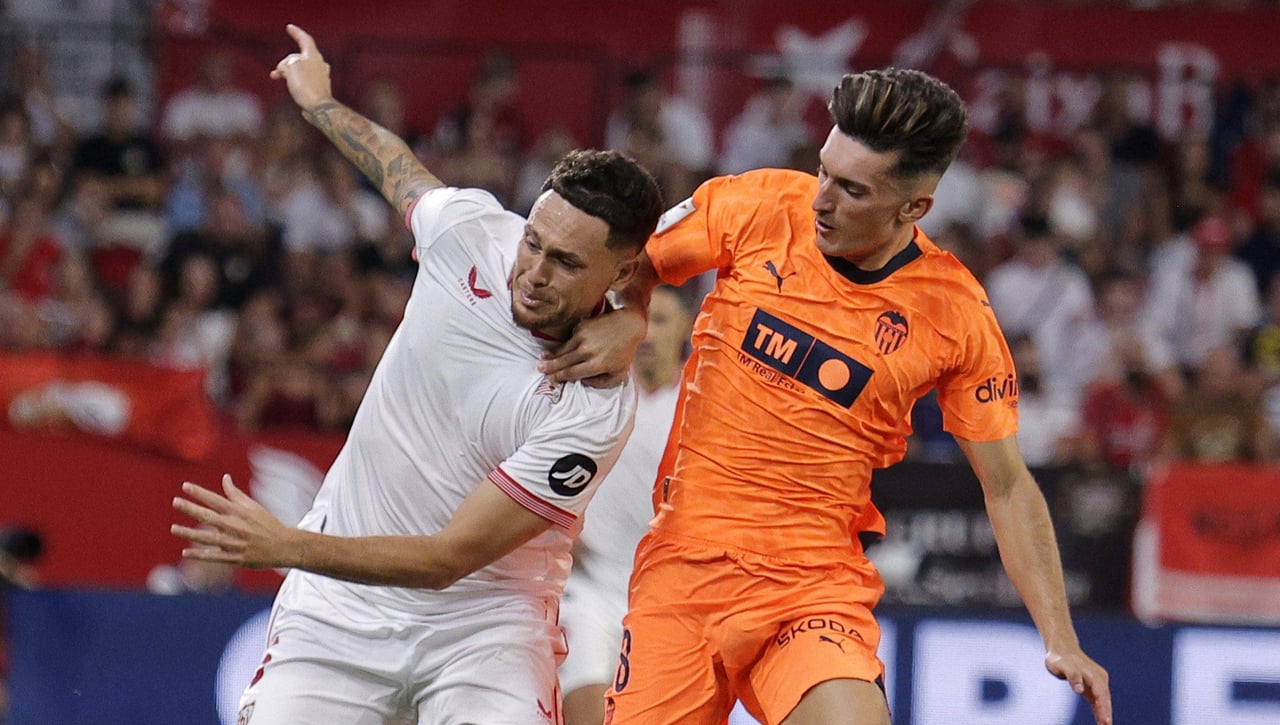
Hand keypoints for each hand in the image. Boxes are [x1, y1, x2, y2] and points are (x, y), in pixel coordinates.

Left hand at [171, 474, 301, 569]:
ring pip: (208, 538)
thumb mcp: (254, 506)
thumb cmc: (268, 524)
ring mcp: (235, 543)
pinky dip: (200, 555)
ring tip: (173, 528)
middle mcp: (235, 526)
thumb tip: (225, 478)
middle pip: (209, 516)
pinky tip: (185, 552)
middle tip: (175, 501)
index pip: (216, 500)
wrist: (284, 546)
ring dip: (189, 533)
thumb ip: (236, 494)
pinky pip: (215, 557)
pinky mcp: (236, 558)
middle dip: (191, 508)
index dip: (200, 493)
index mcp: (240, 512)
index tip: (185, 486)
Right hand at [269, 24, 332, 112]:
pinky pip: (303, 79)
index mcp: (313, 55)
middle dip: (285, 61)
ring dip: (287, 71)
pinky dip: (294, 80)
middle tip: (276, 70)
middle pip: (299, 56)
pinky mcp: (318, 88)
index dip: (296, 33)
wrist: (319, 107)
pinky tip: (289, 86)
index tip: (289, 27)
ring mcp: (320, 76)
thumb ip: (286, 63)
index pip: (305, 39)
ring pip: (300, 69)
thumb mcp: (291, 68)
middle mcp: (319, 64)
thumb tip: (286, 69)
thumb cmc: (306, 85)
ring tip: (275, 77)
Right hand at [539, 307, 644, 386]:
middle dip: (550, 367)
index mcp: (597, 365)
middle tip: (539, 369)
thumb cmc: (624, 352)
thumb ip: (602, 383)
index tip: (550, 379)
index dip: (559, 377)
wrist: (628, 325)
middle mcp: (588, 351)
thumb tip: (583, 382)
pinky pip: (569, 337)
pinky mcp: (582, 326)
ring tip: (542, 358)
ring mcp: (584, 337)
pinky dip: (564, 343)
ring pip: (563, 349)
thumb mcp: (619, 373)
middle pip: (563, 361)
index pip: (572, 373)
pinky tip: (559, 347)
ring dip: (551, 354)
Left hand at [1045, 648, 1111, 724]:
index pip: (1101, 694)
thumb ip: (1072, 676)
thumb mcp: (1062, 665)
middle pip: (1105, 699)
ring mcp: (1097, 682)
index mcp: (1094, 674)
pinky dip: (1099, 710)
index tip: (1105, 720)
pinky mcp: (1092, 686)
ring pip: (1103, 700)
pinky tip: (1100, 721)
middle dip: (1106, 713)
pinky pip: (1097, 700)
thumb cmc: (1060, 658)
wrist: (1061, 649)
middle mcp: (1099, 678)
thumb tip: (1080, 690)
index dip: (1103, 708)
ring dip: (1104, 713)